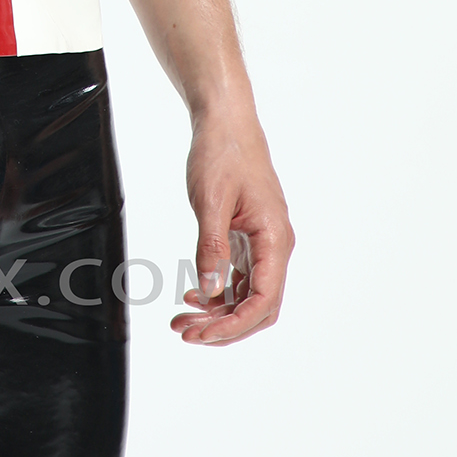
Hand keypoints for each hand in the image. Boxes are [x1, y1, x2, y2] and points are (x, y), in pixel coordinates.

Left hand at [169, 111, 293, 344]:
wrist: (225, 121)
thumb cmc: (223, 152)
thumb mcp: (211, 200)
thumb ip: (211, 248)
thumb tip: (208, 290)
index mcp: (274, 239)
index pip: (263, 301)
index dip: (234, 325)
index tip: (202, 335)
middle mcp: (274, 246)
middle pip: (258, 306)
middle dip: (224, 326)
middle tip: (186, 332)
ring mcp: (262, 243)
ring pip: (247, 295)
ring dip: (218, 312)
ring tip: (182, 319)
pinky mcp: (248, 237)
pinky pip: (239, 277)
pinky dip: (218, 291)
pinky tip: (193, 294)